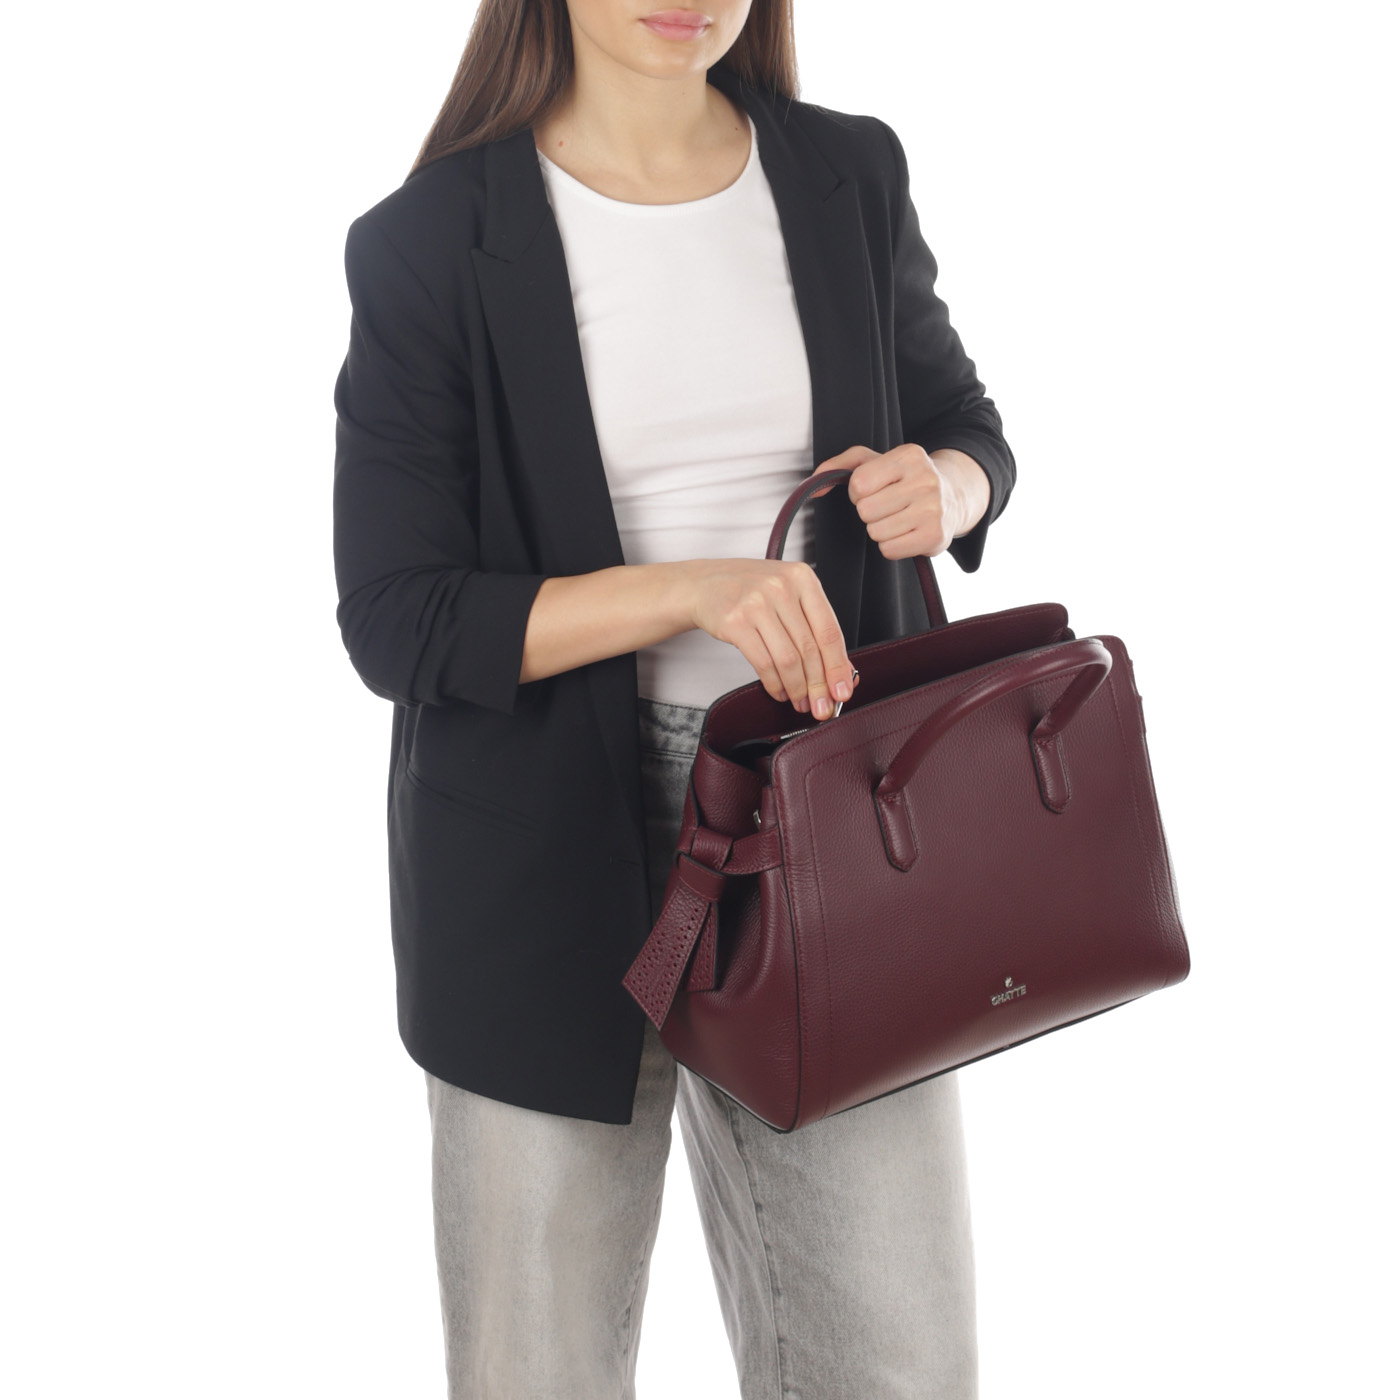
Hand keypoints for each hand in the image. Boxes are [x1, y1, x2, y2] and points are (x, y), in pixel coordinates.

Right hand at [688, 559, 858, 719]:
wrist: (705, 584)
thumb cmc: (751, 591)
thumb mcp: (789, 597)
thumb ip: (815, 628)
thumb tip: (842, 672)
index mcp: (803, 578)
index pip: (829, 630)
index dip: (838, 667)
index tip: (842, 691)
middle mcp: (781, 587)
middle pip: (809, 648)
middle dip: (819, 685)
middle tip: (823, 707)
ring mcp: (756, 603)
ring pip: (788, 659)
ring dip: (798, 688)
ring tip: (801, 702)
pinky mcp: (735, 622)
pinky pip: (763, 663)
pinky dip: (775, 684)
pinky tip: (780, 692)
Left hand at [808, 444, 988, 558]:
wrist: (953, 498)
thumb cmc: (905, 479)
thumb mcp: (875, 461)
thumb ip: (840, 465)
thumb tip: (813, 484)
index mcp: (909, 455)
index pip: (858, 484)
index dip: (858, 492)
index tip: (874, 490)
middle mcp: (925, 479)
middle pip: (866, 510)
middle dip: (869, 512)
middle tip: (887, 506)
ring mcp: (933, 509)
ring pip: (876, 532)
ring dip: (880, 529)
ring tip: (898, 519)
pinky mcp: (935, 536)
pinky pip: (889, 550)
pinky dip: (891, 545)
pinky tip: (906, 532)